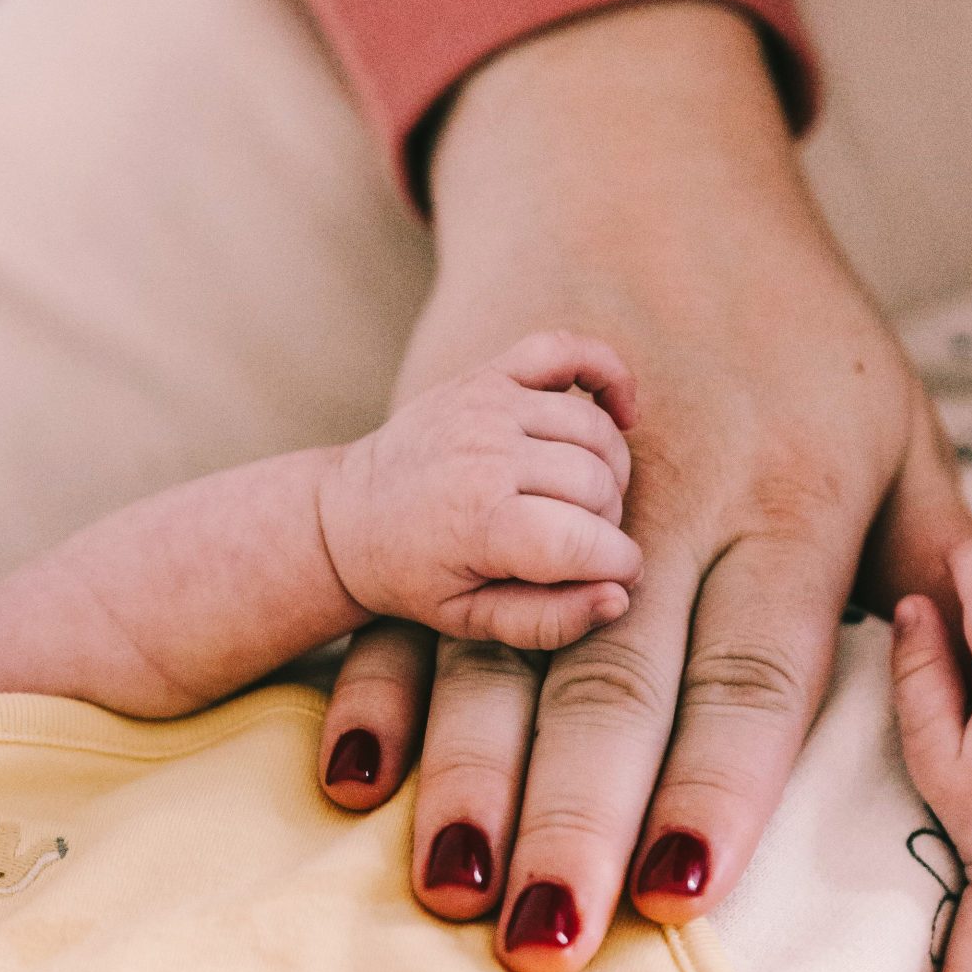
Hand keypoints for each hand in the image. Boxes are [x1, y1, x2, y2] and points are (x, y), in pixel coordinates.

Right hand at [317, 0, 971, 971]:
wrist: (631, 158)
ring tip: (448, 889)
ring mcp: (542, 475)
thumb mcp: (890, 416)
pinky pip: (407, 588)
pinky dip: (378, 690)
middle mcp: (663, 498)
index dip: (717, 787)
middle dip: (577, 821)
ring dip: (469, 779)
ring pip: (498, 649)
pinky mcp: (451, 453)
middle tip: (547, 943)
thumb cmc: (786, 318)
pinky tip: (357, 781)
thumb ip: (933, 554)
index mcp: (781, 498)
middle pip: (612, 682)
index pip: (751, 669)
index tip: (685, 896)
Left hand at [317, 332, 639, 647]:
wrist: (349, 516)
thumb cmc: (415, 576)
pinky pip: (567, 349)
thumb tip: (619, 597)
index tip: (615, 578)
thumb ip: (547, 621)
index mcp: (478, 523)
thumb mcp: (470, 620)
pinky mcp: (489, 375)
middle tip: (583, 547)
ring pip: (596, 431)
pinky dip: (607, 371)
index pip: (587, 540)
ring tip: (584, 503)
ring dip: (610, 472)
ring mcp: (487, 405)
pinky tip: (622, 412)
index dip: (619, 565)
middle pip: (599, 485)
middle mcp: (484, 454)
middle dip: (608, 525)